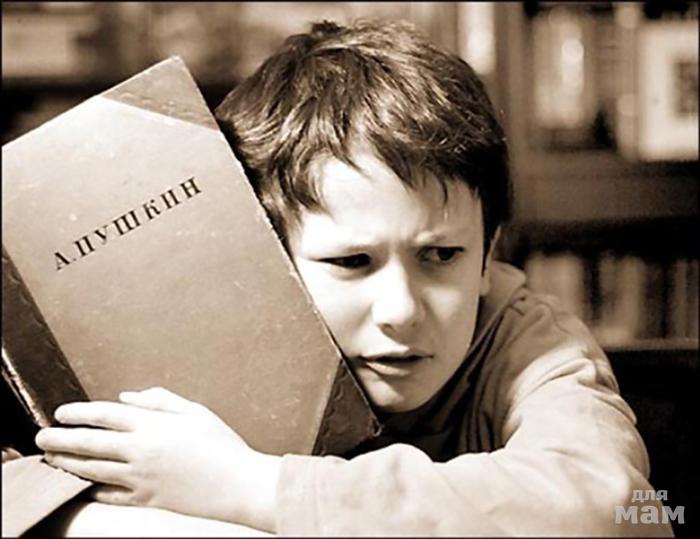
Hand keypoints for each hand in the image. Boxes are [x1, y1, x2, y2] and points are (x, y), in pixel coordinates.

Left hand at [35, 387, 278, 531]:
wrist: (238, 483)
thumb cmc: (221, 445)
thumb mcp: (195, 411)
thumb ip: (159, 400)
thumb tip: (128, 397)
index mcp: (154, 425)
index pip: (105, 414)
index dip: (79, 412)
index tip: (62, 412)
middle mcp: (141, 450)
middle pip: (90, 442)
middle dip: (61, 438)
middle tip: (41, 436)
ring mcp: (140, 478)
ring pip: (93, 469)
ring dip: (67, 463)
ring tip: (51, 458)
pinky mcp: (146, 499)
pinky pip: (109, 495)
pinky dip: (91, 489)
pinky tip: (80, 485)